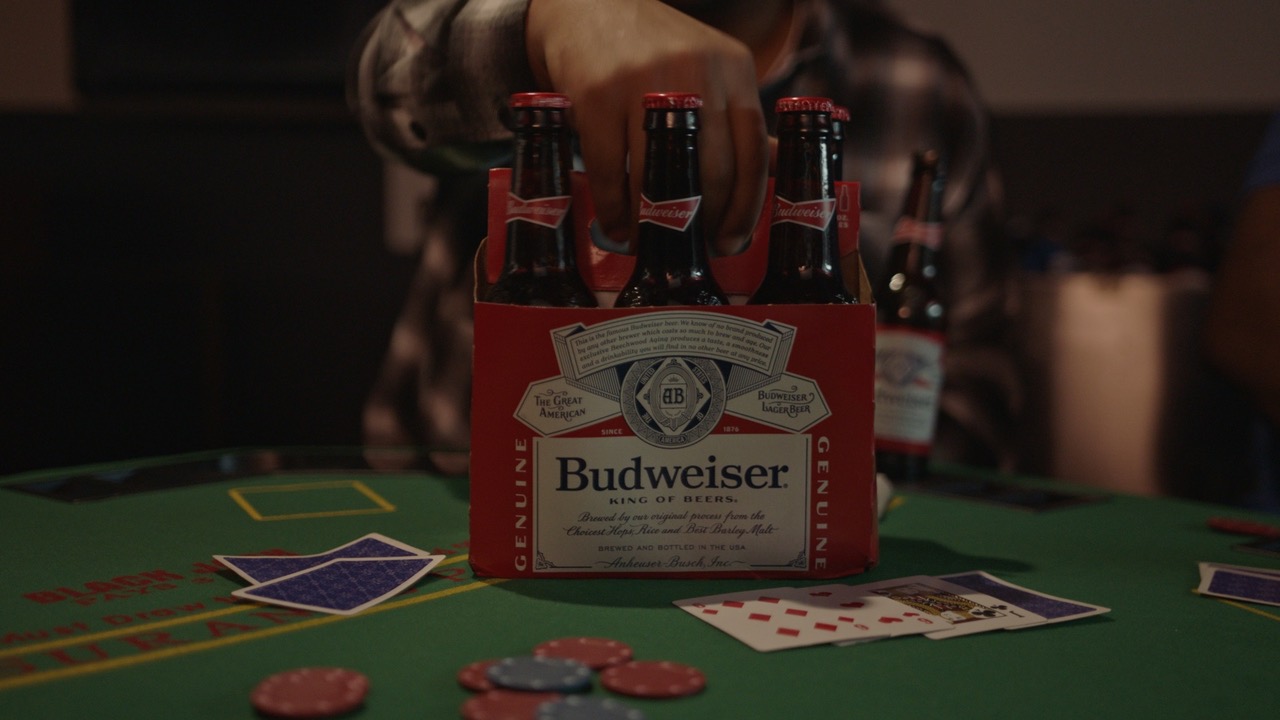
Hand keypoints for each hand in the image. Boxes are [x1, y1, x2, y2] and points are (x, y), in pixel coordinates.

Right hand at [527, 0, 768, 254]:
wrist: (589, 10)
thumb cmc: (656, 52)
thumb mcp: (711, 70)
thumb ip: (740, 119)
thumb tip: (781, 169)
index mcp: (734, 70)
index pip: (755, 154)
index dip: (746, 208)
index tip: (732, 241)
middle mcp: (695, 73)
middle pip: (713, 173)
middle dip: (703, 223)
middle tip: (691, 247)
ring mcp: (644, 84)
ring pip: (661, 179)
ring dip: (654, 225)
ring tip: (650, 244)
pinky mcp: (596, 97)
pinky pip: (612, 174)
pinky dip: (614, 211)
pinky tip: (617, 226)